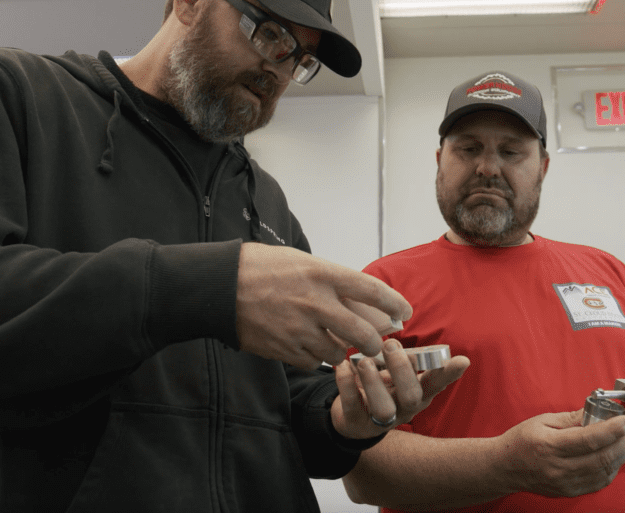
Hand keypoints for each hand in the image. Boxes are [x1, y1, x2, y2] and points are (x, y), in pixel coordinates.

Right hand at [235, 243, 411, 368]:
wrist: (220, 286)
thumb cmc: (264, 268)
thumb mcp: (303, 263)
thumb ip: (334, 282)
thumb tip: (366, 303)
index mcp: (322, 274)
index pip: (372, 291)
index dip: (395, 304)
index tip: (404, 312)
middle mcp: (315, 303)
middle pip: (363, 333)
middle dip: (375, 343)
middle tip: (376, 344)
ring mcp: (299, 329)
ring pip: (339, 353)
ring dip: (342, 351)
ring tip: (335, 342)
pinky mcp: (284, 349)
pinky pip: (313, 362)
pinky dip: (316, 358)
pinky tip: (310, 346)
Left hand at [331, 339, 469, 438]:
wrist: (351, 416)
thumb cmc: (381, 387)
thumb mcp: (397, 374)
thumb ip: (407, 361)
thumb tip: (408, 342)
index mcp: (418, 393)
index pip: (437, 384)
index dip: (449, 374)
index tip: (462, 360)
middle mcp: (404, 409)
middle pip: (412, 397)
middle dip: (401, 369)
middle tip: (388, 345)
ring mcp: (380, 420)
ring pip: (383, 408)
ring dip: (373, 381)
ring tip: (363, 361)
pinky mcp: (356, 423)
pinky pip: (352, 405)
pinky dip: (346, 383)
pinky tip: (341, 366)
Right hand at [493, 411, 624, 497]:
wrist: (504, 468)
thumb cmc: (520, 441)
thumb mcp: (541, 421)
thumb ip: (570, 418)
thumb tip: (596, 411)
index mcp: (549, 446)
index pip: (589, 440)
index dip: (613, 430)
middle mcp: (558, 468)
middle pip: (602, 457)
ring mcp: (565, 483)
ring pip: (604, 471)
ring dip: (623, 455)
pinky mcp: (570, 491)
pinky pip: (599, 482)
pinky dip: (612, 468)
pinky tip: (617, 455)